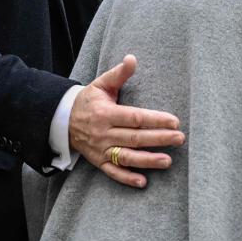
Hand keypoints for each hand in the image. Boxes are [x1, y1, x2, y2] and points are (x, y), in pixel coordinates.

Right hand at [69, 55, 184, 187]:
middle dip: (159, 139)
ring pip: (126, 157)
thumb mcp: (100, 84)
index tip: (174, 121)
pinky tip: (143, 182)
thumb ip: (118, 74)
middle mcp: (103, 133)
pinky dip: (127, 178)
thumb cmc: (88, 100)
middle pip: (134, 138)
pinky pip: (113, 172)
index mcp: (106, 113)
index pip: (135, 118)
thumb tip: (132, 58)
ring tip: (167, 161)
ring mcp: (101, 150)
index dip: (155, 120)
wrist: (61, 120)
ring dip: (147, 161)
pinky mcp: (99, 162)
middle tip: (180, 138)